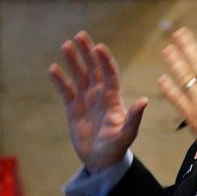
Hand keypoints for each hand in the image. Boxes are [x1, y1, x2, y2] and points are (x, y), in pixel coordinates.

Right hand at [49, 31, 147, 171]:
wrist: (101, 159)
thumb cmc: (117, 146)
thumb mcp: (127, 133)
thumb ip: (134, 117)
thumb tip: (144, 101)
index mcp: (113, 97)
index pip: (109, 74)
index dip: (105, 61)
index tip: (99, 48)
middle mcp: (99, 94)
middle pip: (93, 68)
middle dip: (87, 52)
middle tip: (80, 35)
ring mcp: (85, 99)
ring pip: (78, 75)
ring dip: (73, 61)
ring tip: (65, 45)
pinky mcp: (73, 108)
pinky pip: (65, 90)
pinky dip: (59, 80)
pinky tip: (53, 69)